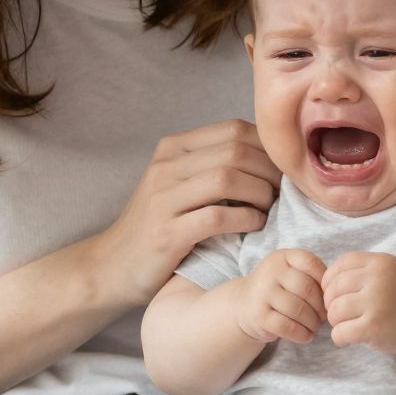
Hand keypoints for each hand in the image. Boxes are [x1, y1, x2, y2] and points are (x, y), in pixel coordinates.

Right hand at [97, 121, 281, 308]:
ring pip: (228, 178)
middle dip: (269, 171)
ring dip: (260, 194)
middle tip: (281, 193)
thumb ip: (216, 164)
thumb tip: (273, 158)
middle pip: (235, 151)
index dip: (268, 148)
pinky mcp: (166, 233)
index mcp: (173, 148)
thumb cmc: (160, 224)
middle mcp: (165, 166)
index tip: (281, 171)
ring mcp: (163, 198)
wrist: (113, 265)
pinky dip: (246, 219)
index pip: (234, 129)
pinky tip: (254, 226)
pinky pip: (217, 216)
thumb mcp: (182, 183)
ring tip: (268, 209)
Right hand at [236, 250, 327, 344]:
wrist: (243, 305)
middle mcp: (270, 271)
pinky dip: (302, 334)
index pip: (311, 264)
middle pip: (306, 289)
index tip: (330, 295)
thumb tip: (336, 295)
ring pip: (298, 309)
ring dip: (312, 322)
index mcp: (283, 257)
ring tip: (315, 326)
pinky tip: (306, 336)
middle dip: (321, 306)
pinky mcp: (258, 316)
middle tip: (325, 316)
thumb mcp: (291, 273)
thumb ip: (312, 276)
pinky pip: (287, 326)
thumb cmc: (278, 289)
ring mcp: (262, 293)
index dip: (326, 282)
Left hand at [323, 251, 395, 353]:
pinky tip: (347, 338)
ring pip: (334, 311)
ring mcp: (376, 303)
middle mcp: (378, 279)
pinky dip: (339, 337)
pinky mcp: (373, 327)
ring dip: (335, 321)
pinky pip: (340, 332)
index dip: (330, 279)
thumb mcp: (389, 272)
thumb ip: (362, 270)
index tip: (334, 293)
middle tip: (340, 313)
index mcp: (380, 262)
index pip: (341, 264)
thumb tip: (324, 280)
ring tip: (346, 325)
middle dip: (331, 303)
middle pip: (334, 288)